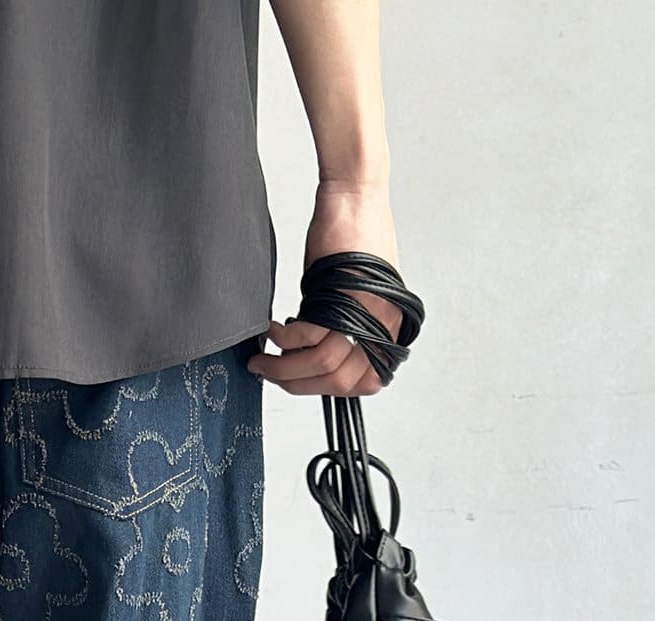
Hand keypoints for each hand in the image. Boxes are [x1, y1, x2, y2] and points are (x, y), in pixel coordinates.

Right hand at [247, 180, 402, 397]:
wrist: (354, 198)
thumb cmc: (352, 238)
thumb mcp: (352, 297)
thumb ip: (341, 332)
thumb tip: (311, 363)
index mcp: (389, 329)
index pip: (362, 384)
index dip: (325, 388)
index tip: (299, 382)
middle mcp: (384, 325)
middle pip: (339, 379)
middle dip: (297, 384)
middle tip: (270, 374)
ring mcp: (367, 312)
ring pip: (322, 363)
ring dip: (284, 367)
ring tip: (265, 359)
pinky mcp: (345, 297)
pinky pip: (309, 337)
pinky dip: (284, 340)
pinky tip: (274, 331)